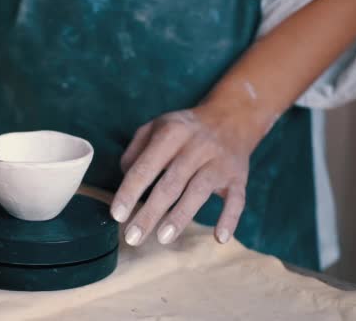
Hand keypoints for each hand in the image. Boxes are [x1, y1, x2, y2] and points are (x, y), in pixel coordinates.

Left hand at [111, 102, 264, 246]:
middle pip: (170, 185)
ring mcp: (219, 162)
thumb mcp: (155, 127)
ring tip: (161, 238)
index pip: (145, 167)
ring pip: (198, 192)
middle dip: (149, 213)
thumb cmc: (183, 130)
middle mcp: (196, 146)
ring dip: (180, 217)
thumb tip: (125, 180)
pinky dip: (230, 218)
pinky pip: (236, 199)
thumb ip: (135, 151)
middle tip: (132, 238)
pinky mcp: (238, 176)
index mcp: (171, 133)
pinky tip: (220, 238)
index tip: (117, 215)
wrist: (231, 118)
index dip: (130, 192)